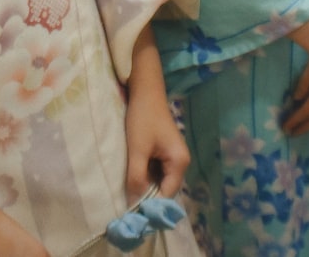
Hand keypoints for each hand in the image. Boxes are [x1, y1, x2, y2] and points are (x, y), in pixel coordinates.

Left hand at [125, 83, 190, 199]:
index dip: (151, 206)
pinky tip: (132, 178)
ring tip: (128, 194)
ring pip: (159, 181)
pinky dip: (145, 176)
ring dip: (145, 186)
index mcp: (180, 162)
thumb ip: (137, 177)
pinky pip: (156, 172)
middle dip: (148, 198)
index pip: (167, 195)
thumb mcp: (137, 150)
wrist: (145, 92)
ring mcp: (173, 157)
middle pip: (165, 189)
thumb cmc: (142, 119)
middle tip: (127, 207)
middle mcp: (181, 162)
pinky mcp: (165, 152)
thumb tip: (134, 204)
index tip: (133, 215)